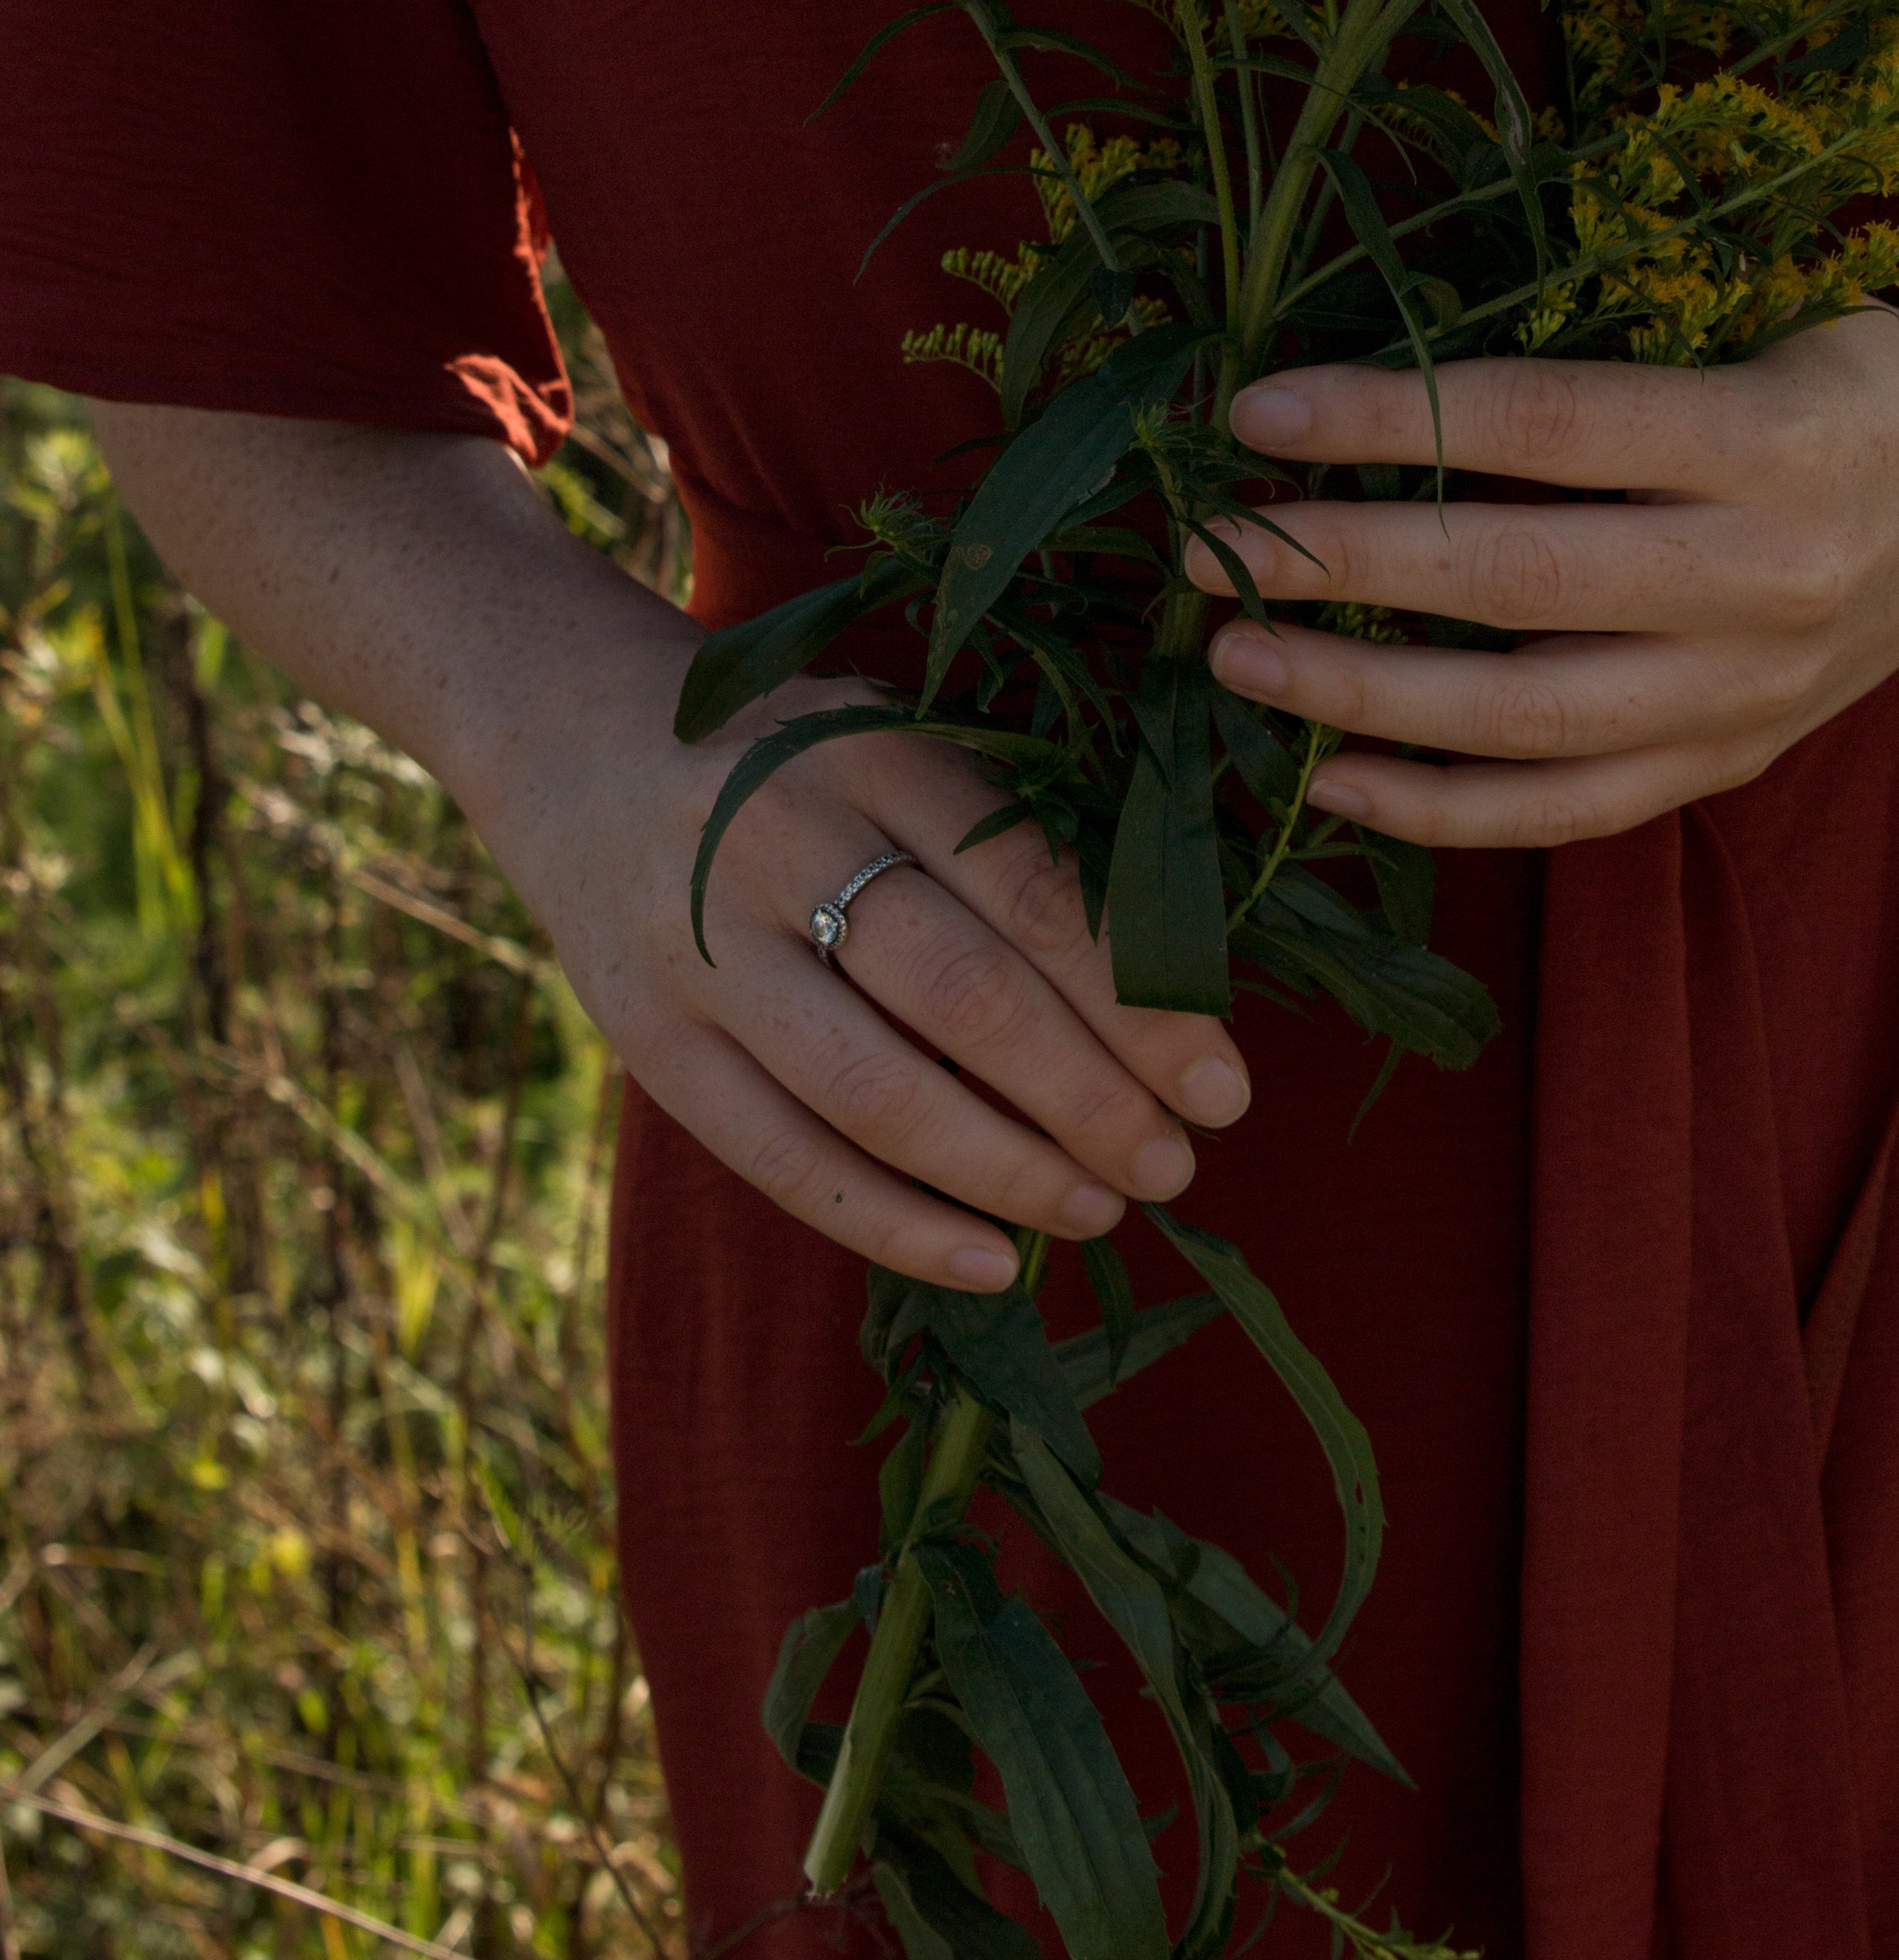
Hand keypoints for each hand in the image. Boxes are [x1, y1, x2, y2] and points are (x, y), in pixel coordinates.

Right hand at [540, 670, 1251, 1291]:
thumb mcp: (901, 747)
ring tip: (1102, 1208)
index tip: (1223, 1082)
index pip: (1033, 894)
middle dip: (1093, 1099)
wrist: (575, 739)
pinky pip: (782, 1158)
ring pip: (876, 1092)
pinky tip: (988, 1259)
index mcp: (875, 751)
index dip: (1140, 1002)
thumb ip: (1007, 843)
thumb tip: (1167, 1006)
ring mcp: (702, 945)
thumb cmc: (799, 761)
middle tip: (1179, 1163)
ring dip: (1008, 1171)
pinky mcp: (647, 1036)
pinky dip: (893, 1225)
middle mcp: (782, 839)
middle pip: (965, 996)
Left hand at [1186, 295, 1898, 847]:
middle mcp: (1768, 574)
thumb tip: (1347, 401)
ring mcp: (1754, 691)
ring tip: (1232, 657)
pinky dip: (1440, 808)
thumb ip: (1577, 386)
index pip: (1539, 423)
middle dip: (1338, 565)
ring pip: (1527, 720)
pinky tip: (1332, 778)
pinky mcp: (1735, 762)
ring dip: (1359, 695)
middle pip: (1515, 579)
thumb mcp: (1730, 341)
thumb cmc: (1827, 380)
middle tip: (1206, 548)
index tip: (1256, 409)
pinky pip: (1567, 811)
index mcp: (1768, 435)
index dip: (1387, 417)